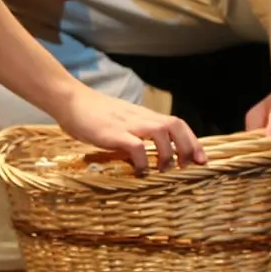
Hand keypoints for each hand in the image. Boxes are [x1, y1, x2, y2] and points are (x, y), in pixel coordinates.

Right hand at [54, 86, 207, 174]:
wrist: (70, 100)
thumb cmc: (91, 114)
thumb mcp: (119, 122)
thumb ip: (133, 134)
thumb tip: (144, 155)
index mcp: (143, 116)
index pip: (176, 123)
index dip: (192, 141)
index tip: (201, 160)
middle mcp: (140, 118)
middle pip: (175, 124)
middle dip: (188, 146)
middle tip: (190, 166)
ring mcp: (127, 124)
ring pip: (161, 132)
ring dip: (168, 153)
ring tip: (163, 169)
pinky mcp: (113, 133)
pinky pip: (136, 145)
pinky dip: (143, 160)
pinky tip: (140, 171)